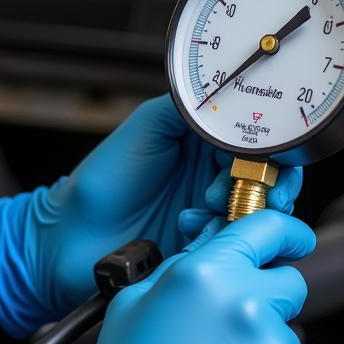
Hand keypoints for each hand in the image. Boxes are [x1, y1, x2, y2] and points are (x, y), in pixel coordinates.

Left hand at [0, 94, 301, 337]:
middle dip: (266, 184)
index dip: (271, 149)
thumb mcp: (148, 125)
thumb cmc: (102, 180)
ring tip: (208, 207)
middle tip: (249, 190)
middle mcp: (212, 176)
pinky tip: (191, 229)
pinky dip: (221, 235)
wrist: (71, 238)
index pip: (257, 141)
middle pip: (268, 178)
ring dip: (242, 211)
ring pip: (258, 213)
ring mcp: (210, 214)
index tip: (272, 159)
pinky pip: (237, 243)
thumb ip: (190, 107)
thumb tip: (231, 97)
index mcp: (203, 142)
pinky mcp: (205, 246)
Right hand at [53, 211, 315, 343]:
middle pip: (290, 283)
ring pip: (284, 334)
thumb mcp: (134, 301)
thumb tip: (206, 257)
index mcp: (210, 275)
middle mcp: (250, 307)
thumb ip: (181, 269)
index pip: (269, 229)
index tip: (290, 237)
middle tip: (231, 319)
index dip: (285, 230)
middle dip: (267, 294)